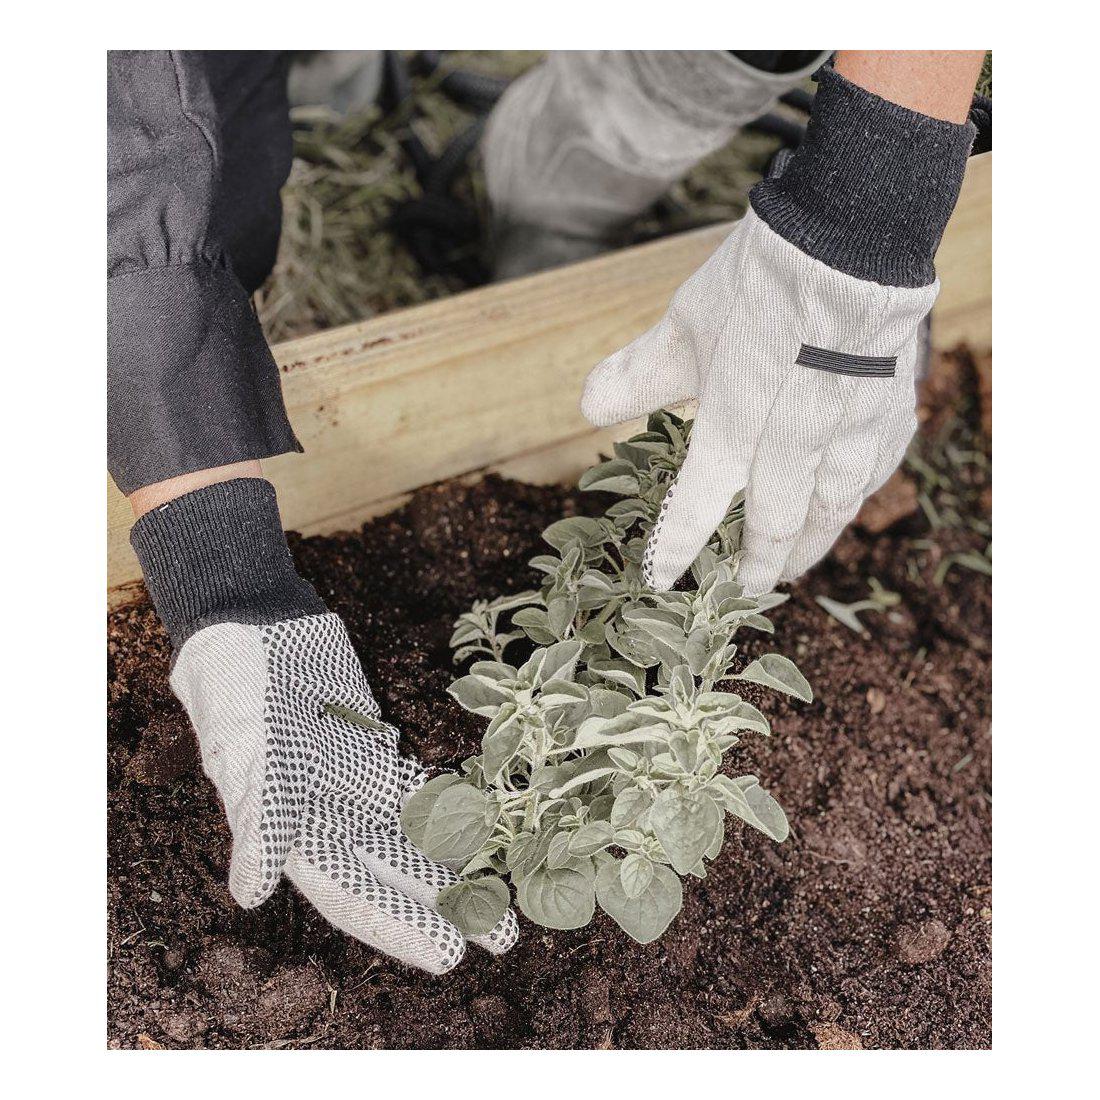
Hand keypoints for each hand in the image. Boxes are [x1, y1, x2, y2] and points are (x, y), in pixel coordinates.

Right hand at [171, 610, 518, 973]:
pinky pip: (420, 784)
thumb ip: (259, 821)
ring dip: (460, 862)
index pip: (354, 894)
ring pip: (417, 834)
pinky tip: (491, 821)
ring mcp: (356, 782)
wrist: (252, 626)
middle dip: (447, 906)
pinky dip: (453, 803)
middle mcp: (330, 816)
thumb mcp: (245, 754)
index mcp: (294, 833)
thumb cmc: (239, 692)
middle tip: (504, 938)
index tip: (449, 955)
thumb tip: (252, 895)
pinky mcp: (374, 747)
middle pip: (397, 874)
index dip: (399, 926)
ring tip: (509, 890)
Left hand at [581, 209, 935, 594]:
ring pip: (833, 506)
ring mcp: (849, 424)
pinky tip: (850, 501)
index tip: (662, 579)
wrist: (848, 229)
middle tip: (745, 589)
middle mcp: (795, 434)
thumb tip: (588, 408)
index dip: (678, 545)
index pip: (699, 501)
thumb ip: (640, 374)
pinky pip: (878, 466)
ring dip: (812, 544)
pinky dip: (859, 494)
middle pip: (778, 520)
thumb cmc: (758, 278)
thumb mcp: (685, 324)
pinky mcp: (889, 403)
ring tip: (795, 568)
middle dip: (758, 561)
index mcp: (736, 418)